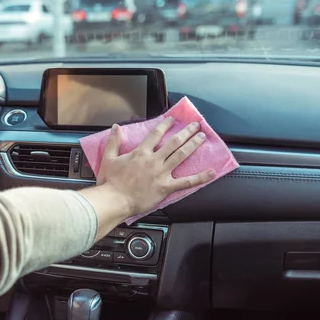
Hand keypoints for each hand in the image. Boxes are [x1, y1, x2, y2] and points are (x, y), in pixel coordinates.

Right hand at [80, 118, 214, 238]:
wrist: (114, 200)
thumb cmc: (110, 183)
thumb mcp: (108, 159)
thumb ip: (113, 142)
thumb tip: (116, 127)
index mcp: (140, 153)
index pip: (155, 134)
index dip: (165, 125)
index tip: (172, 120)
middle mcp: (153, 160)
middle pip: (173, 142)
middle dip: (186, 132)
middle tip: (195, 125)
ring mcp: (161, 173)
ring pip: (181, 155)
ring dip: (193, 145)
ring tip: (202, 137)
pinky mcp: (166, 187)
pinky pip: (186, 182)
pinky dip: (200, 177)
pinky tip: (211, 173)